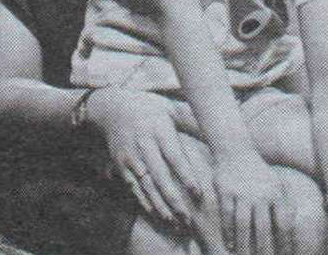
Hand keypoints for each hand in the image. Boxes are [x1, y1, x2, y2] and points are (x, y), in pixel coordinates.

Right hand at [87, 86, 203, 224]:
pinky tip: (154, 212)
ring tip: (173, 221)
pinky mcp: (120, 163)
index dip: (185, 175)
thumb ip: (190, 118)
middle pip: (159, 175)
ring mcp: (130, 154)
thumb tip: (215, 126)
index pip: (174, 155)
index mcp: (158, 129)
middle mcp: (143, 143)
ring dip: (159, 204)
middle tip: (188, 218)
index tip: (198, 193)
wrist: (112, 107)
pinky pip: (132, 185)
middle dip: (173, 198)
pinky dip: (142, 199)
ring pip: (145, 184)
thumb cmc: (149, 109)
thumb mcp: (168, 108)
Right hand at [213, 150, 292, 254]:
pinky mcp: (225, 190)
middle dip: (265, 250)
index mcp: (276, 194)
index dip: (285, 244)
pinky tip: (230, 243)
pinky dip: (228, 230)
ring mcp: (242, 192)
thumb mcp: (277, 185)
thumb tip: (294, 230)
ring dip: (244, 244)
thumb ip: (286, 205)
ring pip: (243, 224)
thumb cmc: (259, 173)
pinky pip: (227, 214)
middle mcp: (260, 194)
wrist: (235, 150)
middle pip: (263, 228)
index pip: (283, 225)